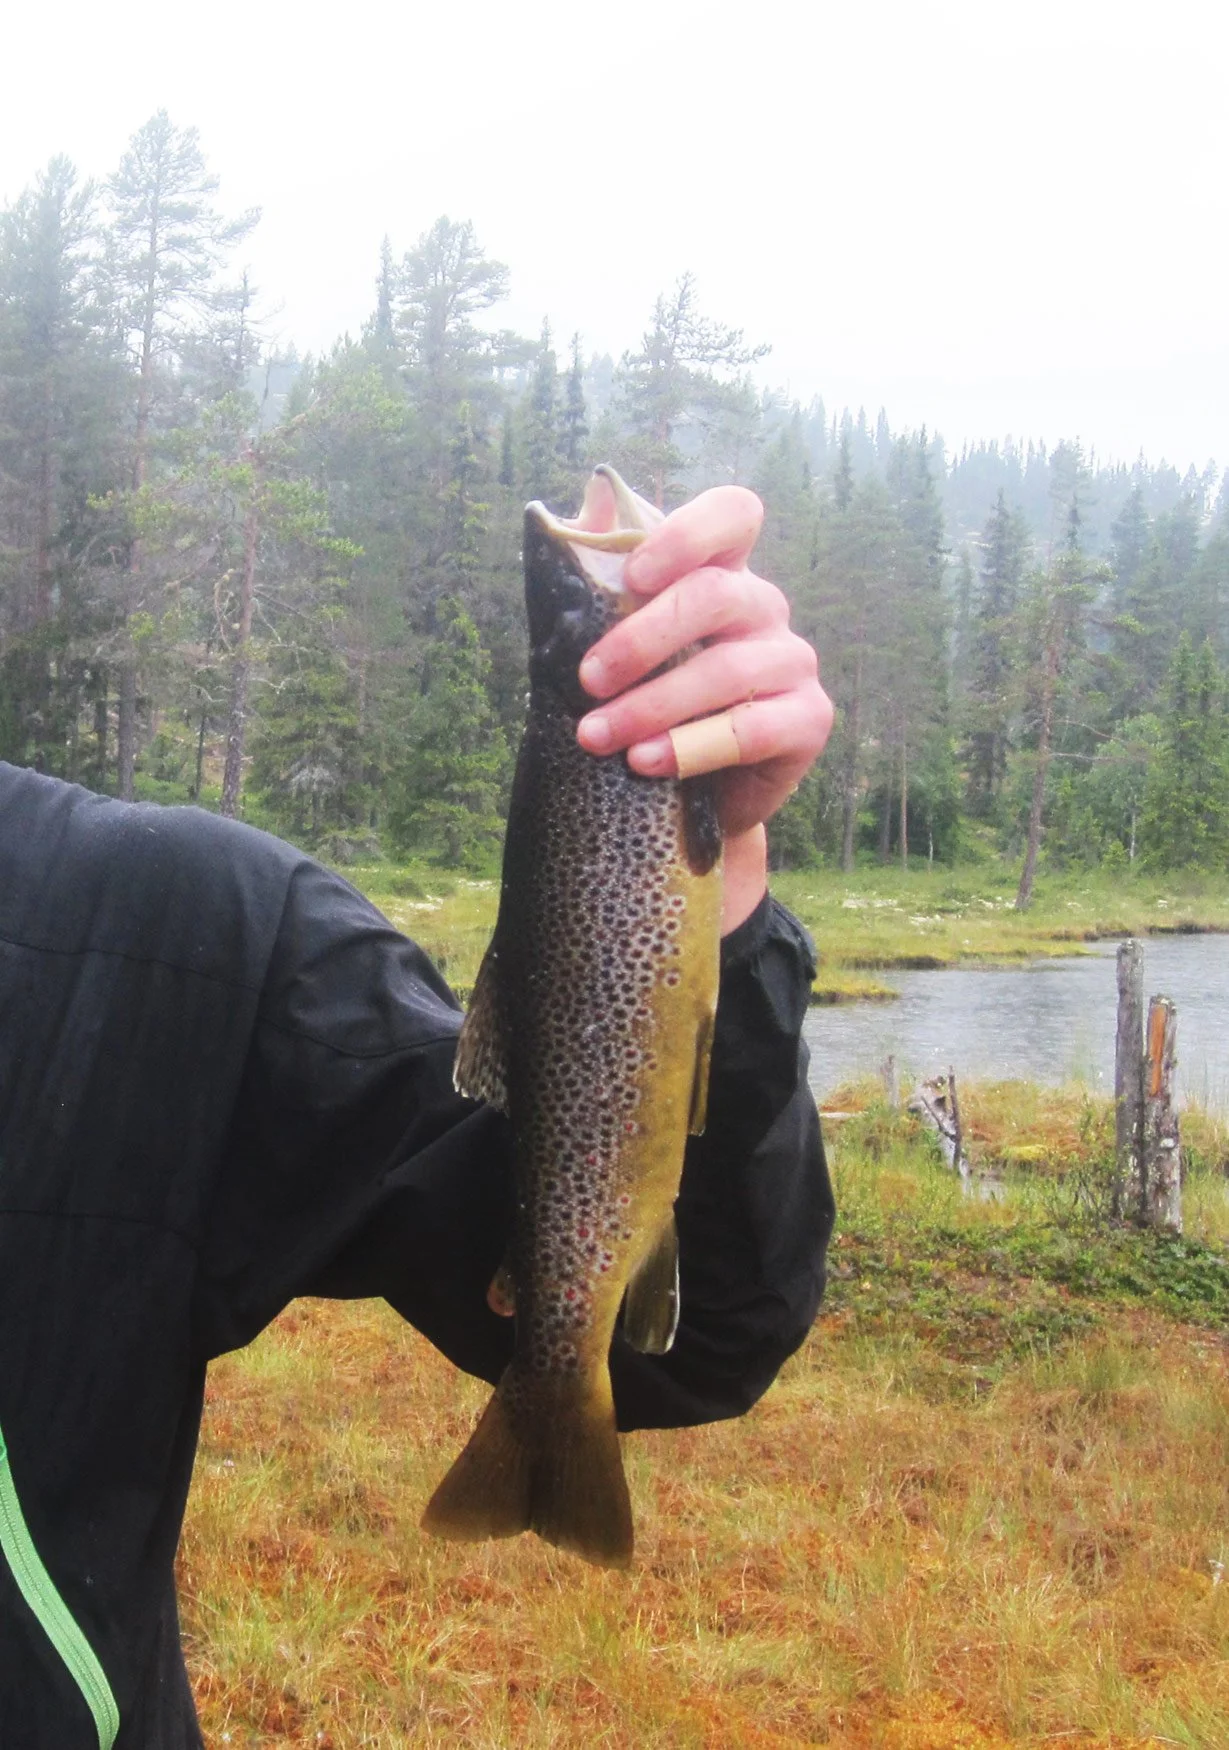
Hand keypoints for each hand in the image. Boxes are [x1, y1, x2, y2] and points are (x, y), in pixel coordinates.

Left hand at [573, 484, 833, 931]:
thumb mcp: (618, 644)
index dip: (686, 535)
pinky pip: (750, 731)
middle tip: (587, 682)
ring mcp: (793, 662)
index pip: (734, 515)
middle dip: (640, 639)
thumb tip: (592, 496)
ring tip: (595, 737)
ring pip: (727, 670)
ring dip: (650, 706)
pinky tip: (645, 762)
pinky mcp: (808, 720)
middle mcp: (764, 607)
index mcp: (724, 572)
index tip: (631, 576)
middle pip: (715, 595)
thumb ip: (605, 577)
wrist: (693, 796)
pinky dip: (689, 748)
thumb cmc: (648, 704)